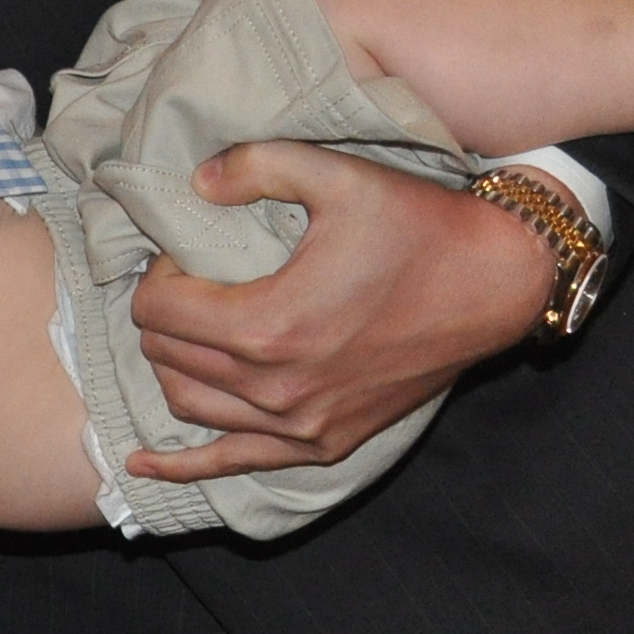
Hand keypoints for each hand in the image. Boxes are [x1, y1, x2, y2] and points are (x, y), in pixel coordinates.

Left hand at [124, 143, 553, 482]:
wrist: (493, 283)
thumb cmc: (416, 225)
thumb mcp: (337, 173)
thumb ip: (256, 166)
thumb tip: (194, 182)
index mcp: (269, 324)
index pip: (158, 309)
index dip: (158, 272)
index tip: (185, 251)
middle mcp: (277, 388)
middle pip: (166, 356)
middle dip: (161, 314)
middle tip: (185, 280)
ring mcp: (300, 426)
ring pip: (187, 406)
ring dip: (171, 365)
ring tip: (184, 329)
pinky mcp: (324, 443)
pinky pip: (232, 464)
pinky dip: (182, 468)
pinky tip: (140, 465)